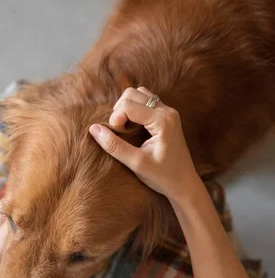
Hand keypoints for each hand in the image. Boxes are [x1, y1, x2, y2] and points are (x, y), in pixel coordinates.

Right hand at [89, 86, 200, 203]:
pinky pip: (146, 101)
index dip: (115, 118)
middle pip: (132, 93)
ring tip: (126, 128)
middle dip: (119, 110)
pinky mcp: (166, 115)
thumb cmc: (163, 176)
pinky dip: (134, 109)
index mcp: (162, 121)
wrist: (184, 183)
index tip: (116, 136)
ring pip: (139, 94)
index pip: (128, 105)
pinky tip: (134, 127)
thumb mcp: (136, 163)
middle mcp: (167, 111)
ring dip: (126, 107)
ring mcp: (168, 111)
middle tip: (120, 131)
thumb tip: (93, 129)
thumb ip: (114, 145)